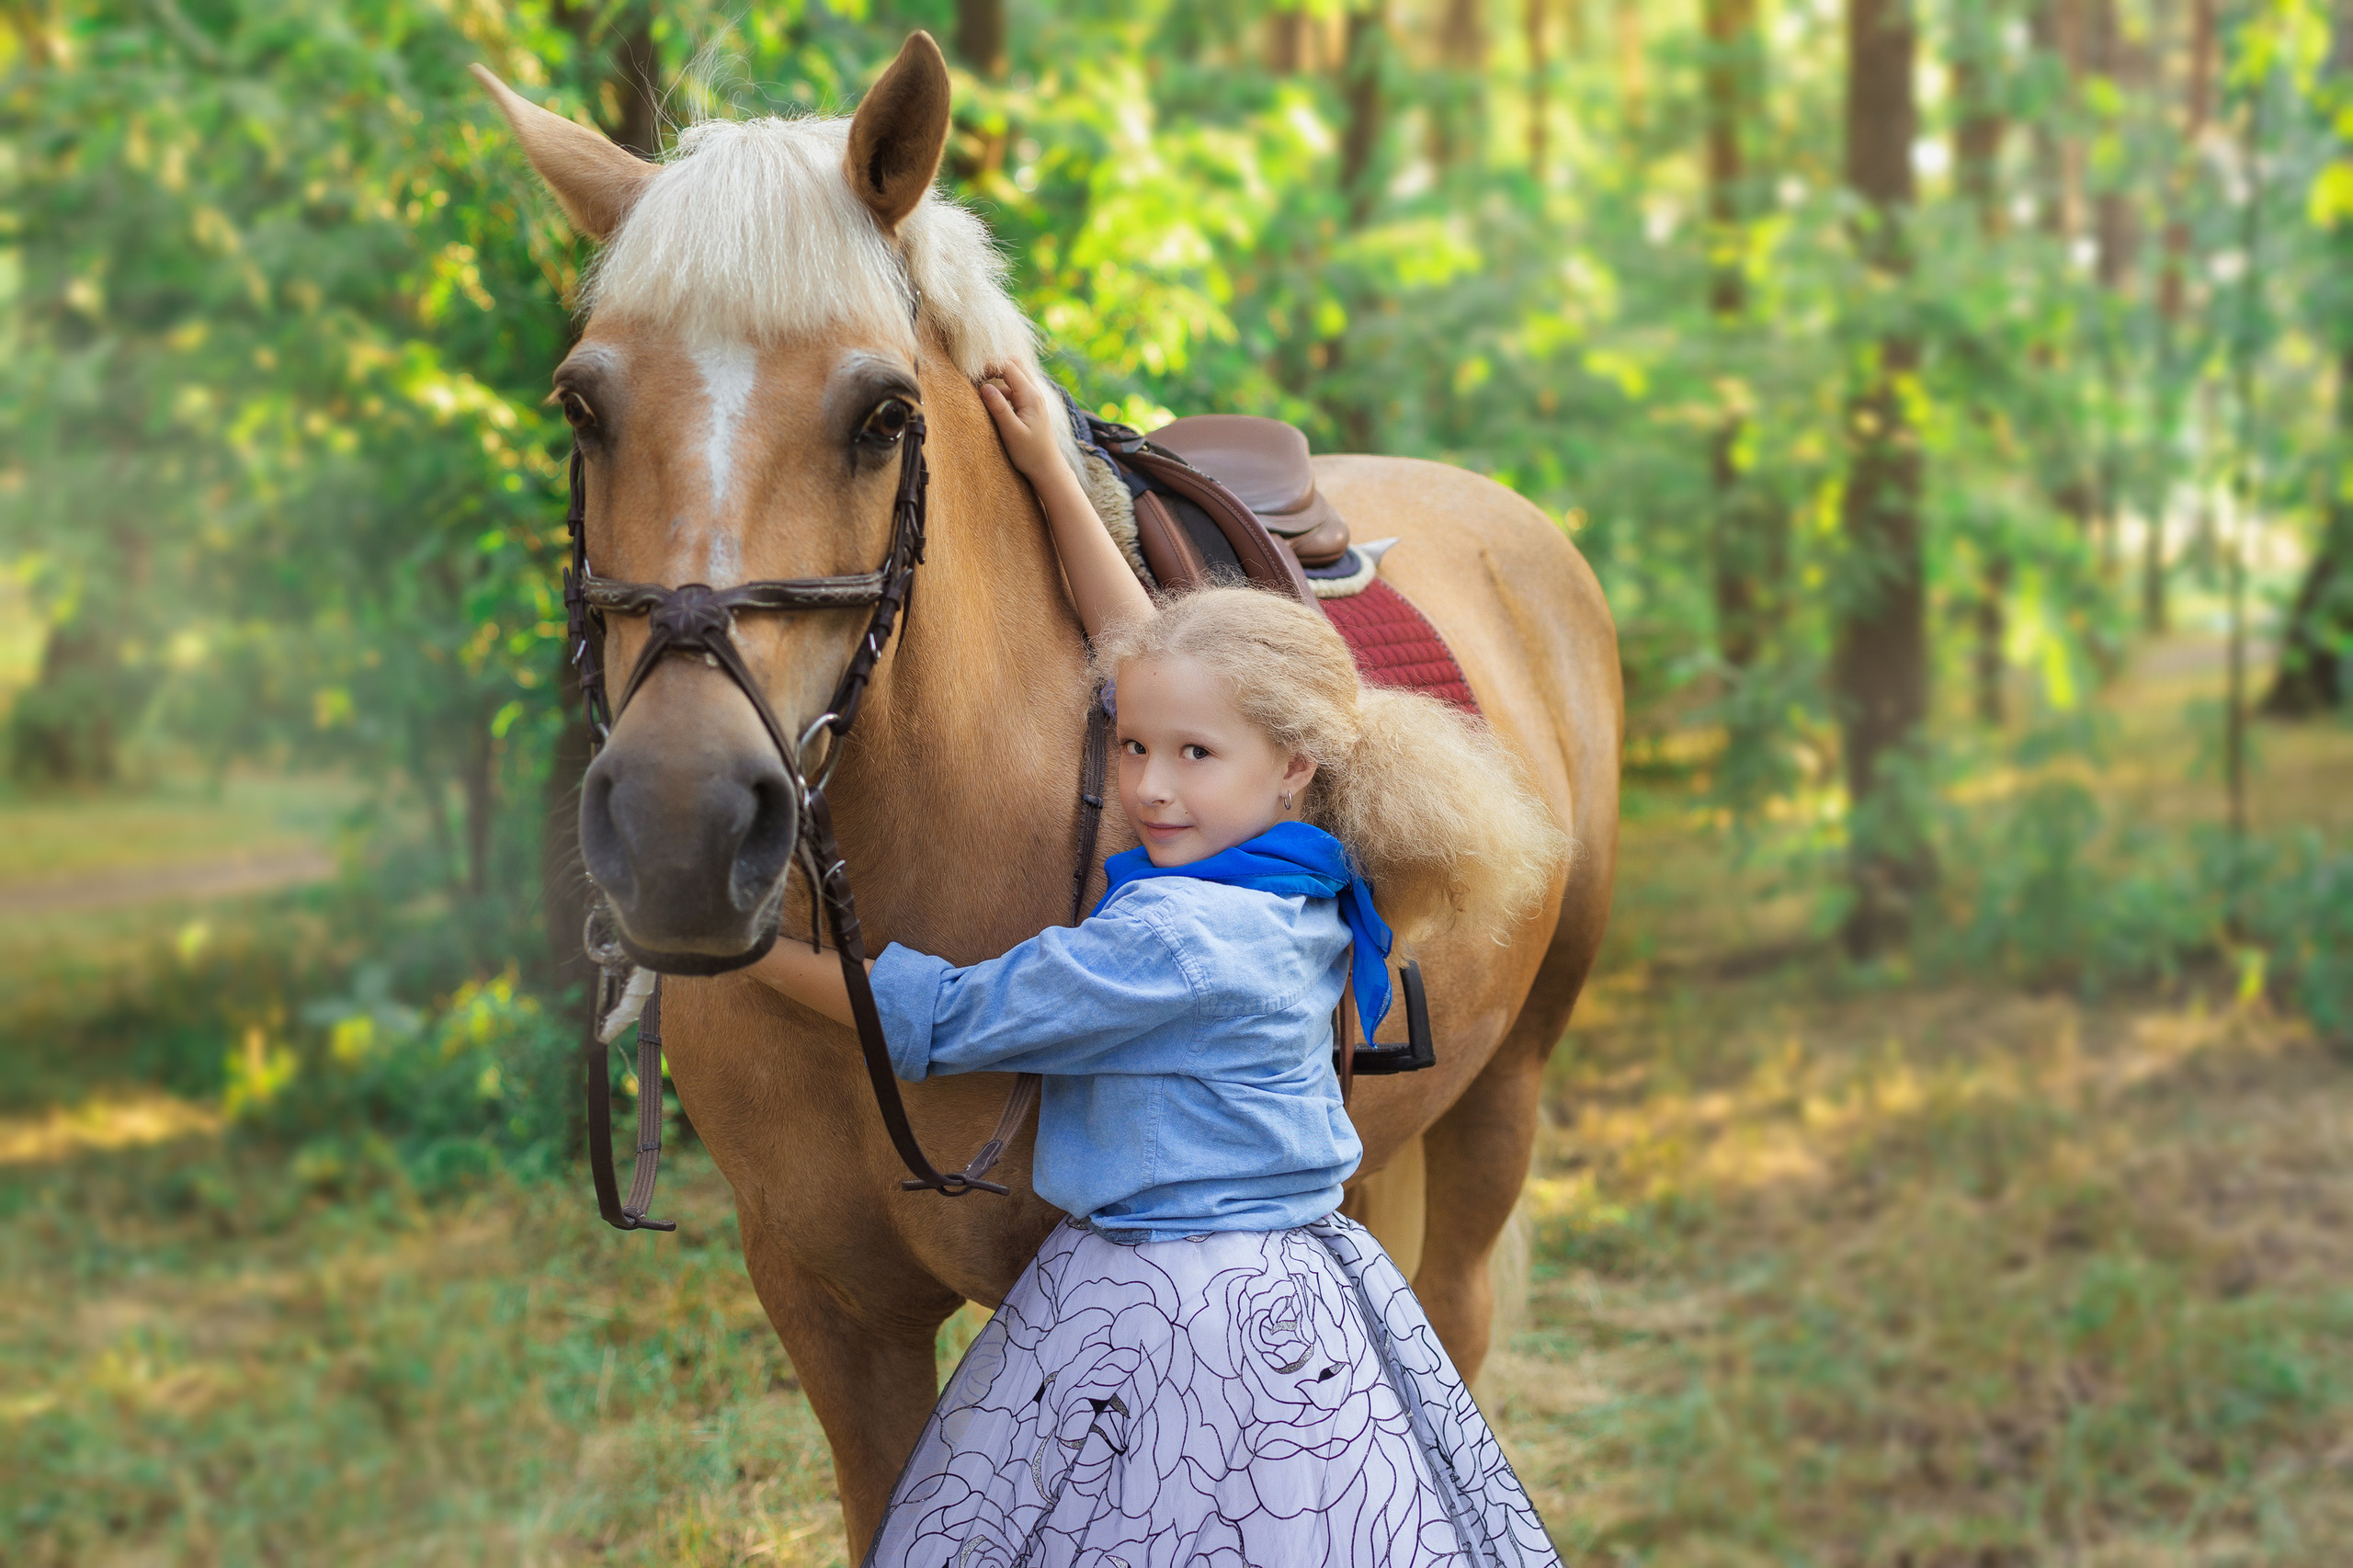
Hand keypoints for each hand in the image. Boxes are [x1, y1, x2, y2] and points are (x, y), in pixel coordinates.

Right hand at [980, 360, 1072, 485]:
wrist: (1048, 468)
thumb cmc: (1030, 453)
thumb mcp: (1011, 432)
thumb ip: (998, 408)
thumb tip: (984, 387)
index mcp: (1030, 395)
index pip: (1009, 366)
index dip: (990, 365)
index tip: (974, 376)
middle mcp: (1034, 393)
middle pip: (1015, 364)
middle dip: (995, 365)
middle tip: (978, 377)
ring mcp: (1033, 399)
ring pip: (1015, 376)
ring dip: (998, 377)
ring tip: (981, 391)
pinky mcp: (1029, 406)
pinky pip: (1015, 389)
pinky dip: (1002, 390)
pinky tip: (992, 404)